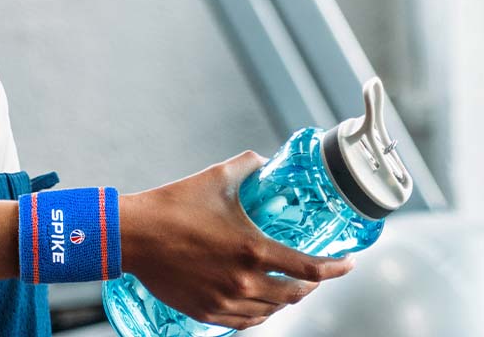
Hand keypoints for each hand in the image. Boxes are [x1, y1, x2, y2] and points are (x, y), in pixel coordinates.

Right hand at [118, 150, 355, 330]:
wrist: (135, 235)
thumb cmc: (173, 205)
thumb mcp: (215, 177)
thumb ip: (246, 167)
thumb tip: (264, 162)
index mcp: (252, 250)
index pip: (311, 269)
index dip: (337, 268)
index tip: (348, 262)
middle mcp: (245, 282)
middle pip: (295, 295)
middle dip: (312, 285)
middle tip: (317, 273)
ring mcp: (226, 302)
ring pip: (272, 312)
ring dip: (287, 300)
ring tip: (289, 286)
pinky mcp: (208, 313)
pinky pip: (247, 322)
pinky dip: (261, 313)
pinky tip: (260, 302)